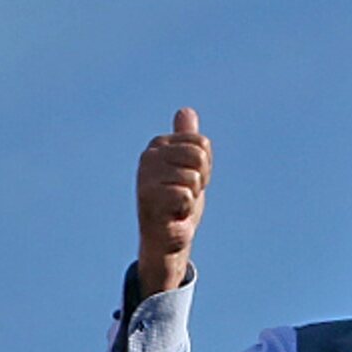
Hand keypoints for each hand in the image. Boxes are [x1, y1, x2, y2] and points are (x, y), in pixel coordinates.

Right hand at [136, 107, 211, 296]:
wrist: (166, 239)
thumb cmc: (177, 203)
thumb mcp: (187, 167)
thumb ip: (187, 140)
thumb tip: (185, 111)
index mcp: (159, 145)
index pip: (202, 144)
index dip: (205, 166)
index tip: (191, 181)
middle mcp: (149, 156)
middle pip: (198, 156)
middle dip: (200, 180)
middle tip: (185, 195)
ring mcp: (146, 176)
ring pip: (193, 177)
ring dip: (192, 197)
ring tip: (177, 206)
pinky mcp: (147, 197)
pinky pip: (185, 195)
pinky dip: (185, 209)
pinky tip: (172, 215)